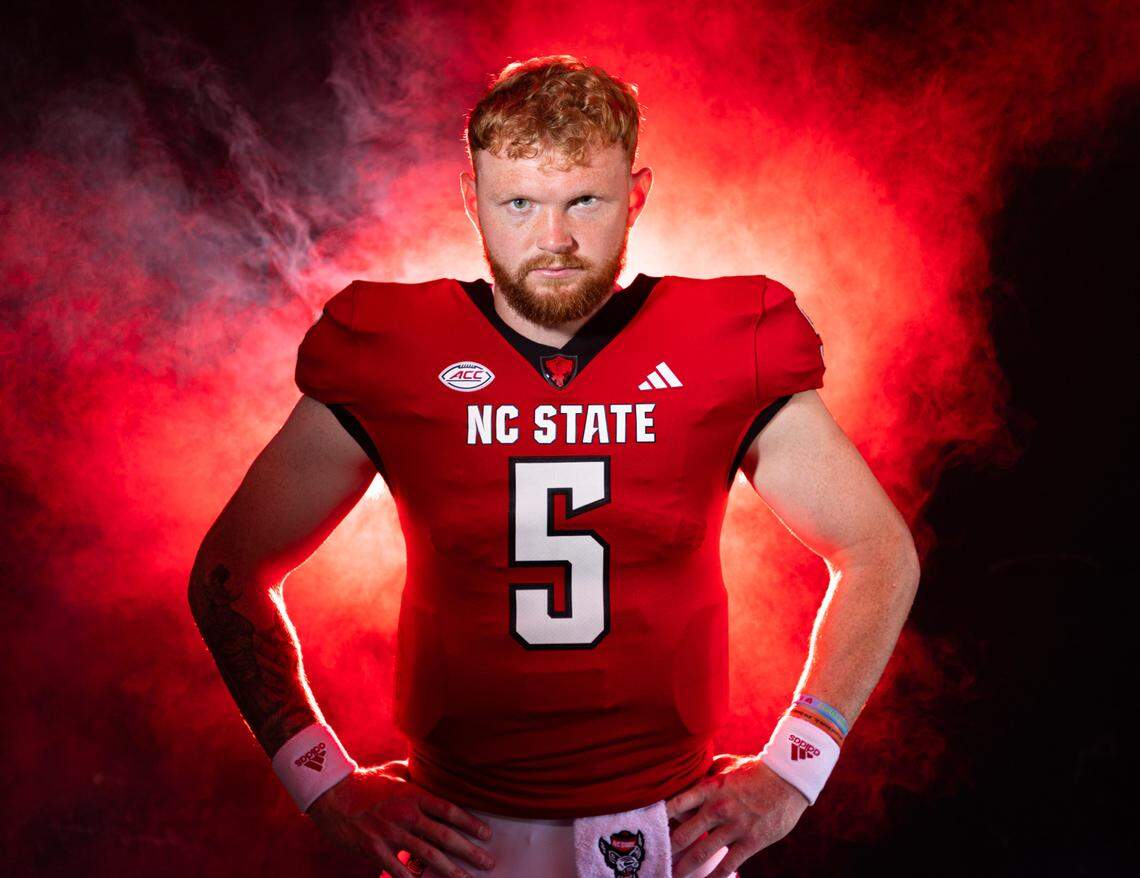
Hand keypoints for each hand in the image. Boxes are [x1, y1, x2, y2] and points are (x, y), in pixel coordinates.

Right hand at [306, 759, 495, 877]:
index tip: (487, 834)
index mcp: (413, 794)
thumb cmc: (366, 782)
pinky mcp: (375, 849)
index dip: (470, 823)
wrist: (332, 796)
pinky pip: (399, 870)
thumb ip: (417, 775)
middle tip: (488, 863)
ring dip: (450, 870)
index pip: (449, 810)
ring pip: (427, 855)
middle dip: (469, 851)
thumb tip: (434, 772)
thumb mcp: (395, 771)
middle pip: (444, 836)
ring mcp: (390, 833)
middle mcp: (406, 813)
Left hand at [665, 753, 808, 877]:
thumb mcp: (726, 764)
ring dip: (685, 867)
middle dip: (668, 849)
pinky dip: (714, 876)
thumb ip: (706, 773)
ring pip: (702, 853)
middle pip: (684, 834)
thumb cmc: (755, 769)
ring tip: (672, 875)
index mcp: (709, 788)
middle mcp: (718, 808)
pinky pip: (728, 864)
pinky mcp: (751, 842)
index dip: (661, 818)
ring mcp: (734, 826)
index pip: (676, 804)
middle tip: (656, 859)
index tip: (650, 829)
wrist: (789, 778)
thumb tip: (687, 778)